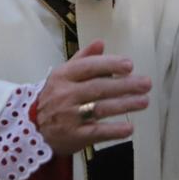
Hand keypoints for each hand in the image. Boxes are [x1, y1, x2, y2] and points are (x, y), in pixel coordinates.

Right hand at [34, 40, 150, 156]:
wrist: (32, 127)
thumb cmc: (54, 97)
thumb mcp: (63, 75)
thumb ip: (83, 59)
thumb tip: (101, 43)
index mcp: (63, 76)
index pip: (88, 67)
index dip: (109, 65)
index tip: (129, 65)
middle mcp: (65, 94)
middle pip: (98, 88)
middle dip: (125, 85)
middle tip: (146, 84)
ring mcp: (69, 116)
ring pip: (100, 108)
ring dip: (125, 105)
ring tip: (144, 101)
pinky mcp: (74, 136)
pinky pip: (96, 132)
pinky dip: (113, 131)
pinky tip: (129, 128)